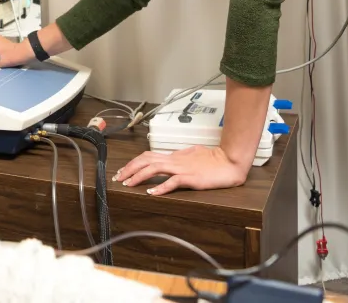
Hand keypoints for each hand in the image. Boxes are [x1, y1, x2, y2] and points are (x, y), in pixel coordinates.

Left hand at [112, 145, 248, 195]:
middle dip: (129, 168)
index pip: (148, 156)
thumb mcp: (192, 155)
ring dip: (138, 176)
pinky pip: (172, 182)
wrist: (229, 161)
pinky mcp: (190, 178)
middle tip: (118, 177)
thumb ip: (180, 157)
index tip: (123, 171)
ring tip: (127, 183)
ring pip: (154, 168)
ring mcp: (181, 168)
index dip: (133, 163)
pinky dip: (160, 187)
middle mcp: (174, 160)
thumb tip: (170, 158)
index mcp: (174, 156)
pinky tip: (151, 192)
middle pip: (145, 160)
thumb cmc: (213, 159)